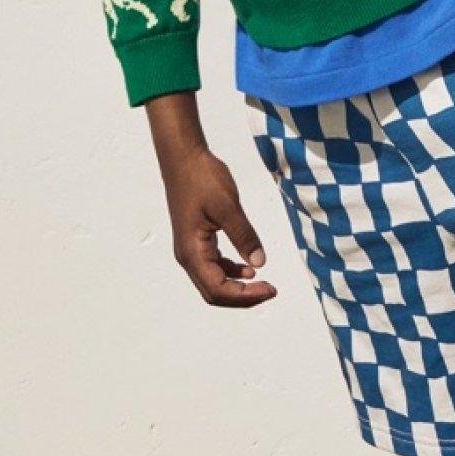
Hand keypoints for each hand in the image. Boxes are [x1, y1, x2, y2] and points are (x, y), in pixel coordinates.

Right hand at [144, 91, 275, 307]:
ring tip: (263, 282)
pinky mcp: (196, 240)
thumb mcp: (228, 207)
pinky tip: (248, 267)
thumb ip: (244, 236)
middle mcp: (188, 256)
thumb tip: (259, 263)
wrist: (183, 159)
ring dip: (237, 286)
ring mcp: (190, 249)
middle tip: (270, 290)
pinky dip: (231, 271)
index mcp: (192, 252)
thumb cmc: (202, 179)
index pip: (218, 289)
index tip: (270, 289)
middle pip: (214, 292)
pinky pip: (213, 266)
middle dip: (242, 296)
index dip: (245, 295)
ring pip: (213, 280)